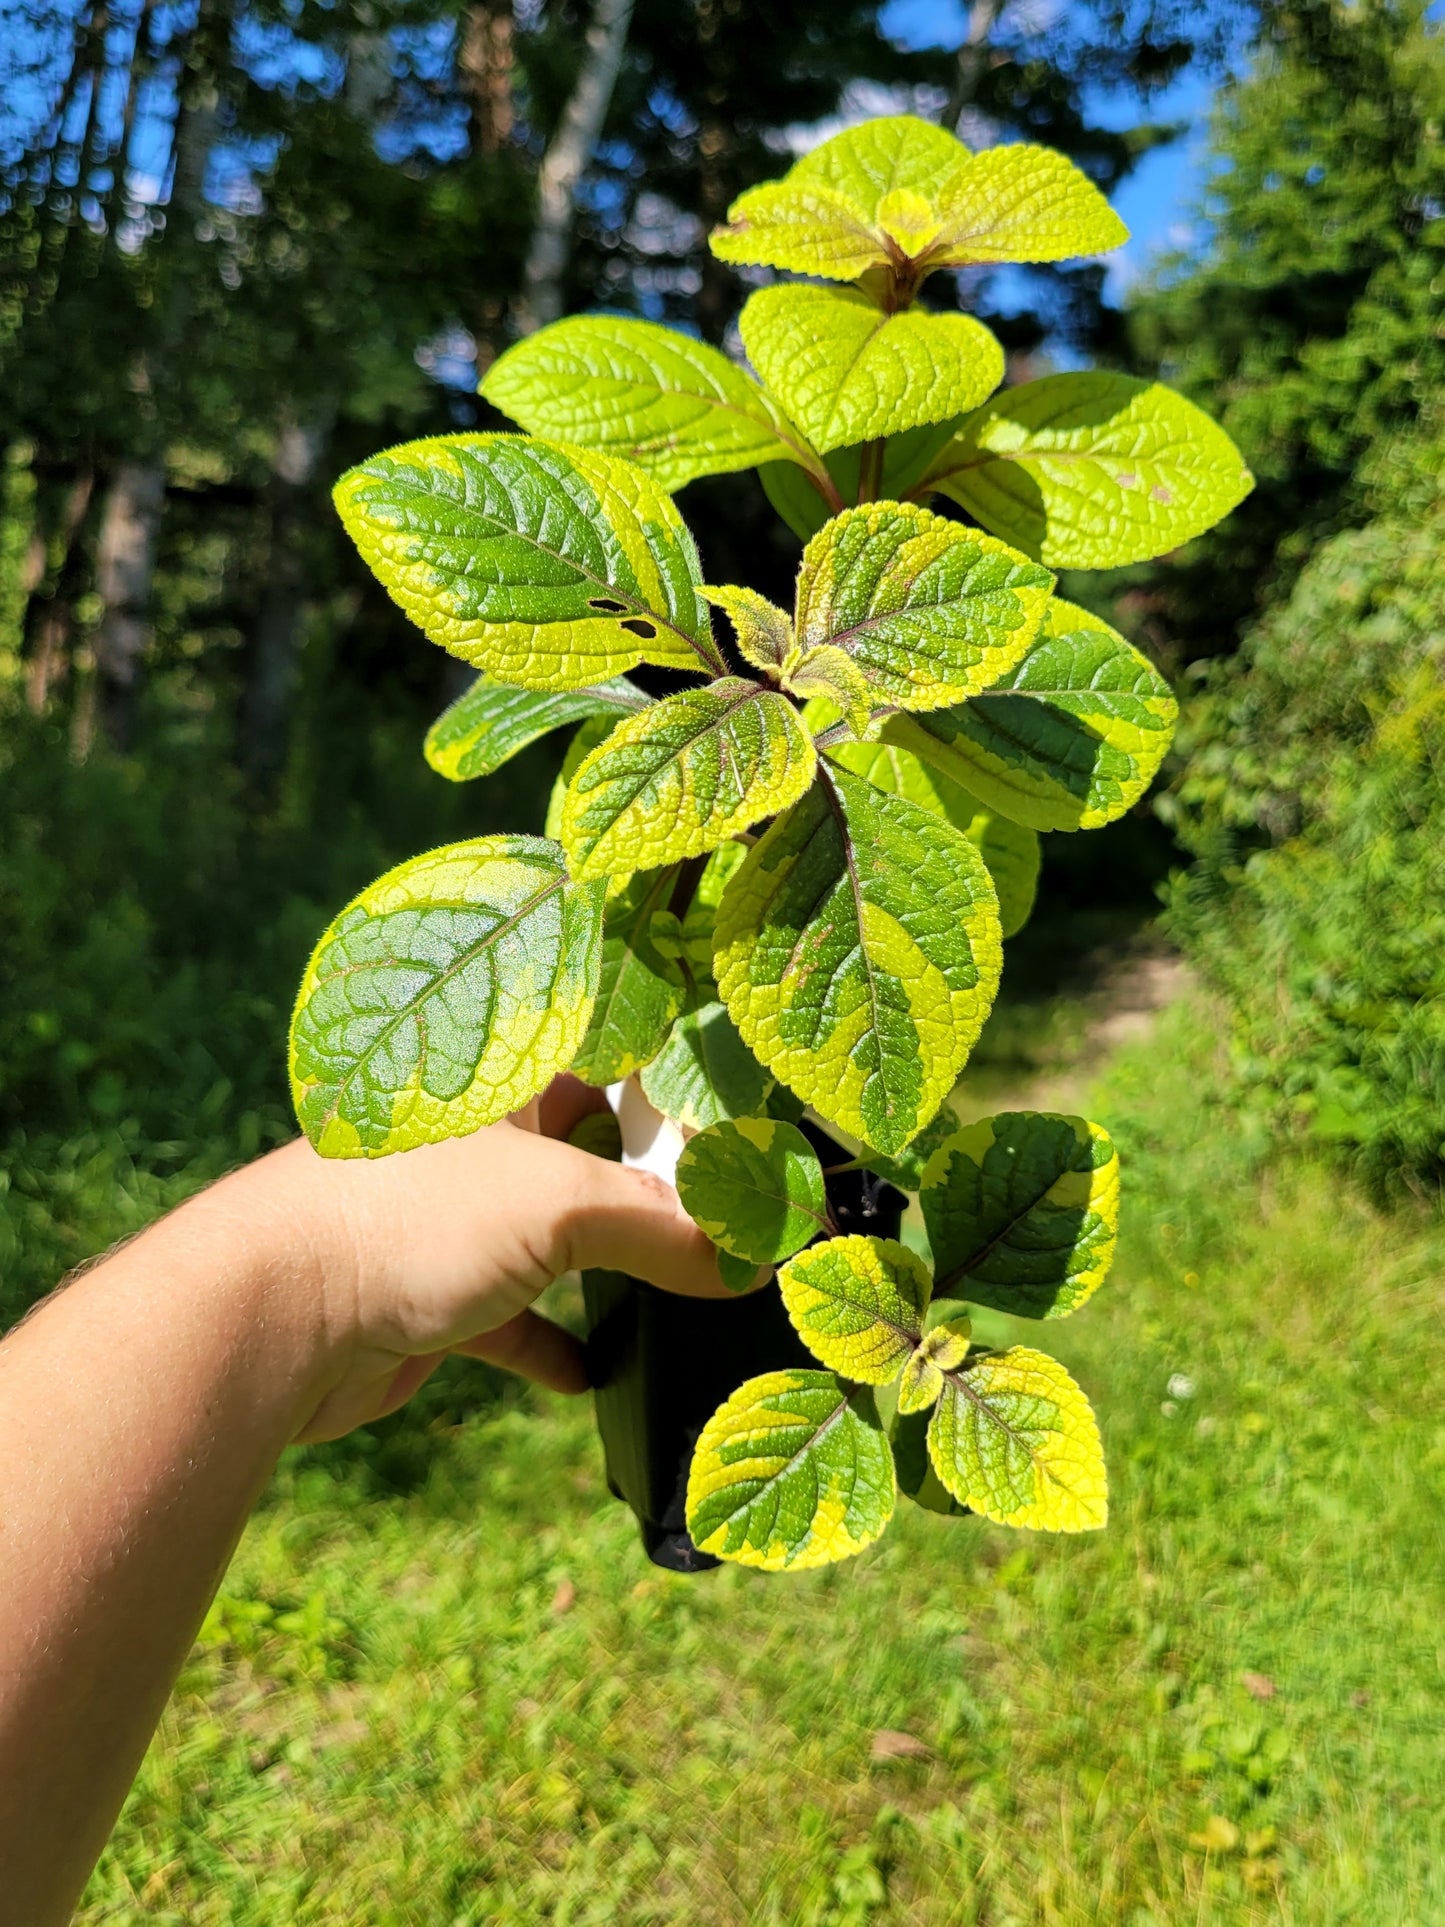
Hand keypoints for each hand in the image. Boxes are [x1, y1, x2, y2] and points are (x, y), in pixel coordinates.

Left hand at [222, 1076, 728, 1441]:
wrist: (271, 1315)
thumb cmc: (405, 1218)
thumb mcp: (559, 1203)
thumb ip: (663, 1225)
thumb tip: (750, 1259)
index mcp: (502, 1078)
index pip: (607, 1053)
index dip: (674, 1077)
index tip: (748, 1113)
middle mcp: (479, 1142)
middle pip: (589, 1149)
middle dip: (656, 1183)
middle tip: (739, 1212)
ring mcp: (452, 1221)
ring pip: (555, 1238)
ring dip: (613, 1265)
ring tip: (691, 1288)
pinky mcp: (433, 1299)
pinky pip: (513, 1321)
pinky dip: (556, 1344)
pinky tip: (595, 1372)